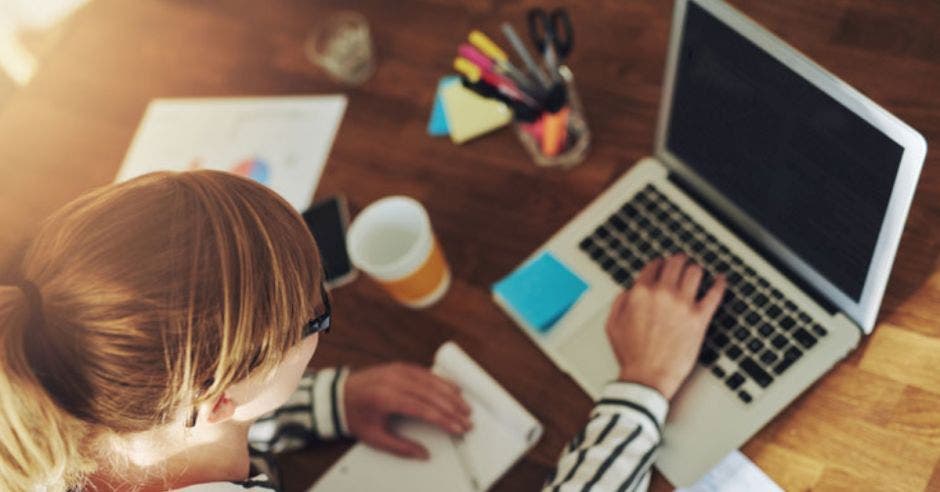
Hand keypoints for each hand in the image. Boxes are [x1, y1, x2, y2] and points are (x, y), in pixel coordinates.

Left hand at [343, 362, 471, 458]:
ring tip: (465, 407)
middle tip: (467, 421)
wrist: (338, 395)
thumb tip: (423, 454)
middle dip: (453, 409)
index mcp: (386, 398)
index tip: (458, 428)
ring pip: (431, 381)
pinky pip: (425, 373)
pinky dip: (441, 381)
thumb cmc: (355, 415)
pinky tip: (453, 388)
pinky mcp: (400, 367)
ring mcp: (398, 371)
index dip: (444, 420)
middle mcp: (394, 381)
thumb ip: (400, 447)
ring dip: (451, 395)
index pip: (423, 409)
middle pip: (431, 395)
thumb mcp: (375, 437)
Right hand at [605, 253, 725, 399]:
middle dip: (678, 261)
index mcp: (641, 293)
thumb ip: (620, 302)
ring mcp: (683, 305)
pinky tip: (720, 280)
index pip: (653, 266)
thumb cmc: (630, 355)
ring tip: (697, 271)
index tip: (662, 265)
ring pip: (695, 273)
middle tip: (681, 261)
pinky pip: (714, 294)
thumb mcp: (613, 325)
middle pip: (675, 264)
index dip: (658, 264)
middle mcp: (662, 294)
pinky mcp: (700, 318)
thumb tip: (628, 291)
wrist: (647, 377)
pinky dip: (719, 284)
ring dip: (695, 269)